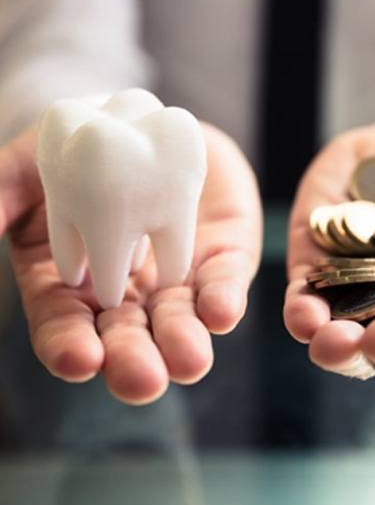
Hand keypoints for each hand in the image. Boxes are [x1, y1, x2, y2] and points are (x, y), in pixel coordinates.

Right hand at [1, 123, 261, 403]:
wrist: (144, 123)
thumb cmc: (80, 151)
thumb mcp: (32, 166)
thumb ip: (2, 193)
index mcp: (73, 284)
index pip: (66, 327)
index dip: (69, 347)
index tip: (79, 360)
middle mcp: (126, 293)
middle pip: (126, 338)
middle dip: (133, 361)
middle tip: (142, 381)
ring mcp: (174, 280)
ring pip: (178, 321)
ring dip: (184, 343)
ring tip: (190, 360)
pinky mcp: (218, 258)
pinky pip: (223, 283)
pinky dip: (223, 300)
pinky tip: (221, 312)